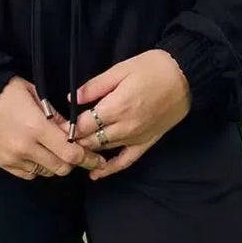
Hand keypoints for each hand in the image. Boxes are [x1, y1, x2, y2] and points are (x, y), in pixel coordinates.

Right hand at [0, 77, 97, 179]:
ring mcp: (13, 158)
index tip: (97, 158)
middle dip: (73, 162)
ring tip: (53, 150)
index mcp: (37, 127)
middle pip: (61, 167)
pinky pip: (29, 174)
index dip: (87, 157)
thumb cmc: (6, 92)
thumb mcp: (35, 94)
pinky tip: (37, 155)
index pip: (70, 153)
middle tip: (75, 153)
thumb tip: (72, 131)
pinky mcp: (3, 164)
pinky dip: (38, 167)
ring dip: (55, 164)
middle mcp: (26, 147)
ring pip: (47, 172)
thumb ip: (56, 116)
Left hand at [42, 49, 191, 178]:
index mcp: (117, 106)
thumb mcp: (121, 69)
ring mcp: (136, 137)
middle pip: (91, 140)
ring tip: (71, 151)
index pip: (83, 125)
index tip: (55, 126)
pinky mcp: (147, 142)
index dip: (66, 127)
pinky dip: (110, 169)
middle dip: (73, 141)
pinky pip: (126, 160)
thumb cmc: (153, 68)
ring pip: (104, 150)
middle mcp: (125, 126)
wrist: (186, 77)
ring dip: (87, 152)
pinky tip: (96, 174)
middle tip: (59, 138)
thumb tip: (72, 98)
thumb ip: (95, 86)